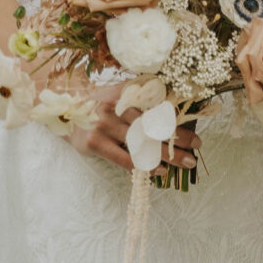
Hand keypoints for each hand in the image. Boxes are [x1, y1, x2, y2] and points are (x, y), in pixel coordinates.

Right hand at [64, 81, 200, 174]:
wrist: (66, 110)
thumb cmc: (101, 103)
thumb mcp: (122, 93)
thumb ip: (144, 96)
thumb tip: (175, 107)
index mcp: (128, 92)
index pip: (159, 108)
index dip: (178, 122)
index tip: (196, 133)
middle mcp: (117, 107)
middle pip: (153, 125)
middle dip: (177, 140)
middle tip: (195, 150)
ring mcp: (105, 125)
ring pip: (141, 143)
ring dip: (164, 155)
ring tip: (182, 164)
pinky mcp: (95, 142)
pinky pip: (124, 158)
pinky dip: (142, 165)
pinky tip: (157, 170)